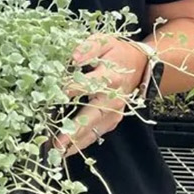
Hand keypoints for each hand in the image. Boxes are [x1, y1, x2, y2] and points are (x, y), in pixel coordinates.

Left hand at [51, 35, 145, 156]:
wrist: (141, 64)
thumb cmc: (116, 51)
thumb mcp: (103, 41)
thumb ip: (87, 48)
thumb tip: (73, 58)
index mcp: (109, 77)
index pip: (85, 85)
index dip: (69, 90)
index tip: (52, 96)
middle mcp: (112, 99)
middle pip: (90, 117)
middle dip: (73, 131)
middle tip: (57, 144)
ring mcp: (114, 112)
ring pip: (94, 130)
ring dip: (76, 142)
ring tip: (58, 153)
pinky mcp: (114, 120)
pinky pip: (98, 134)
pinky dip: (83, 142)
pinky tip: (68, 150)